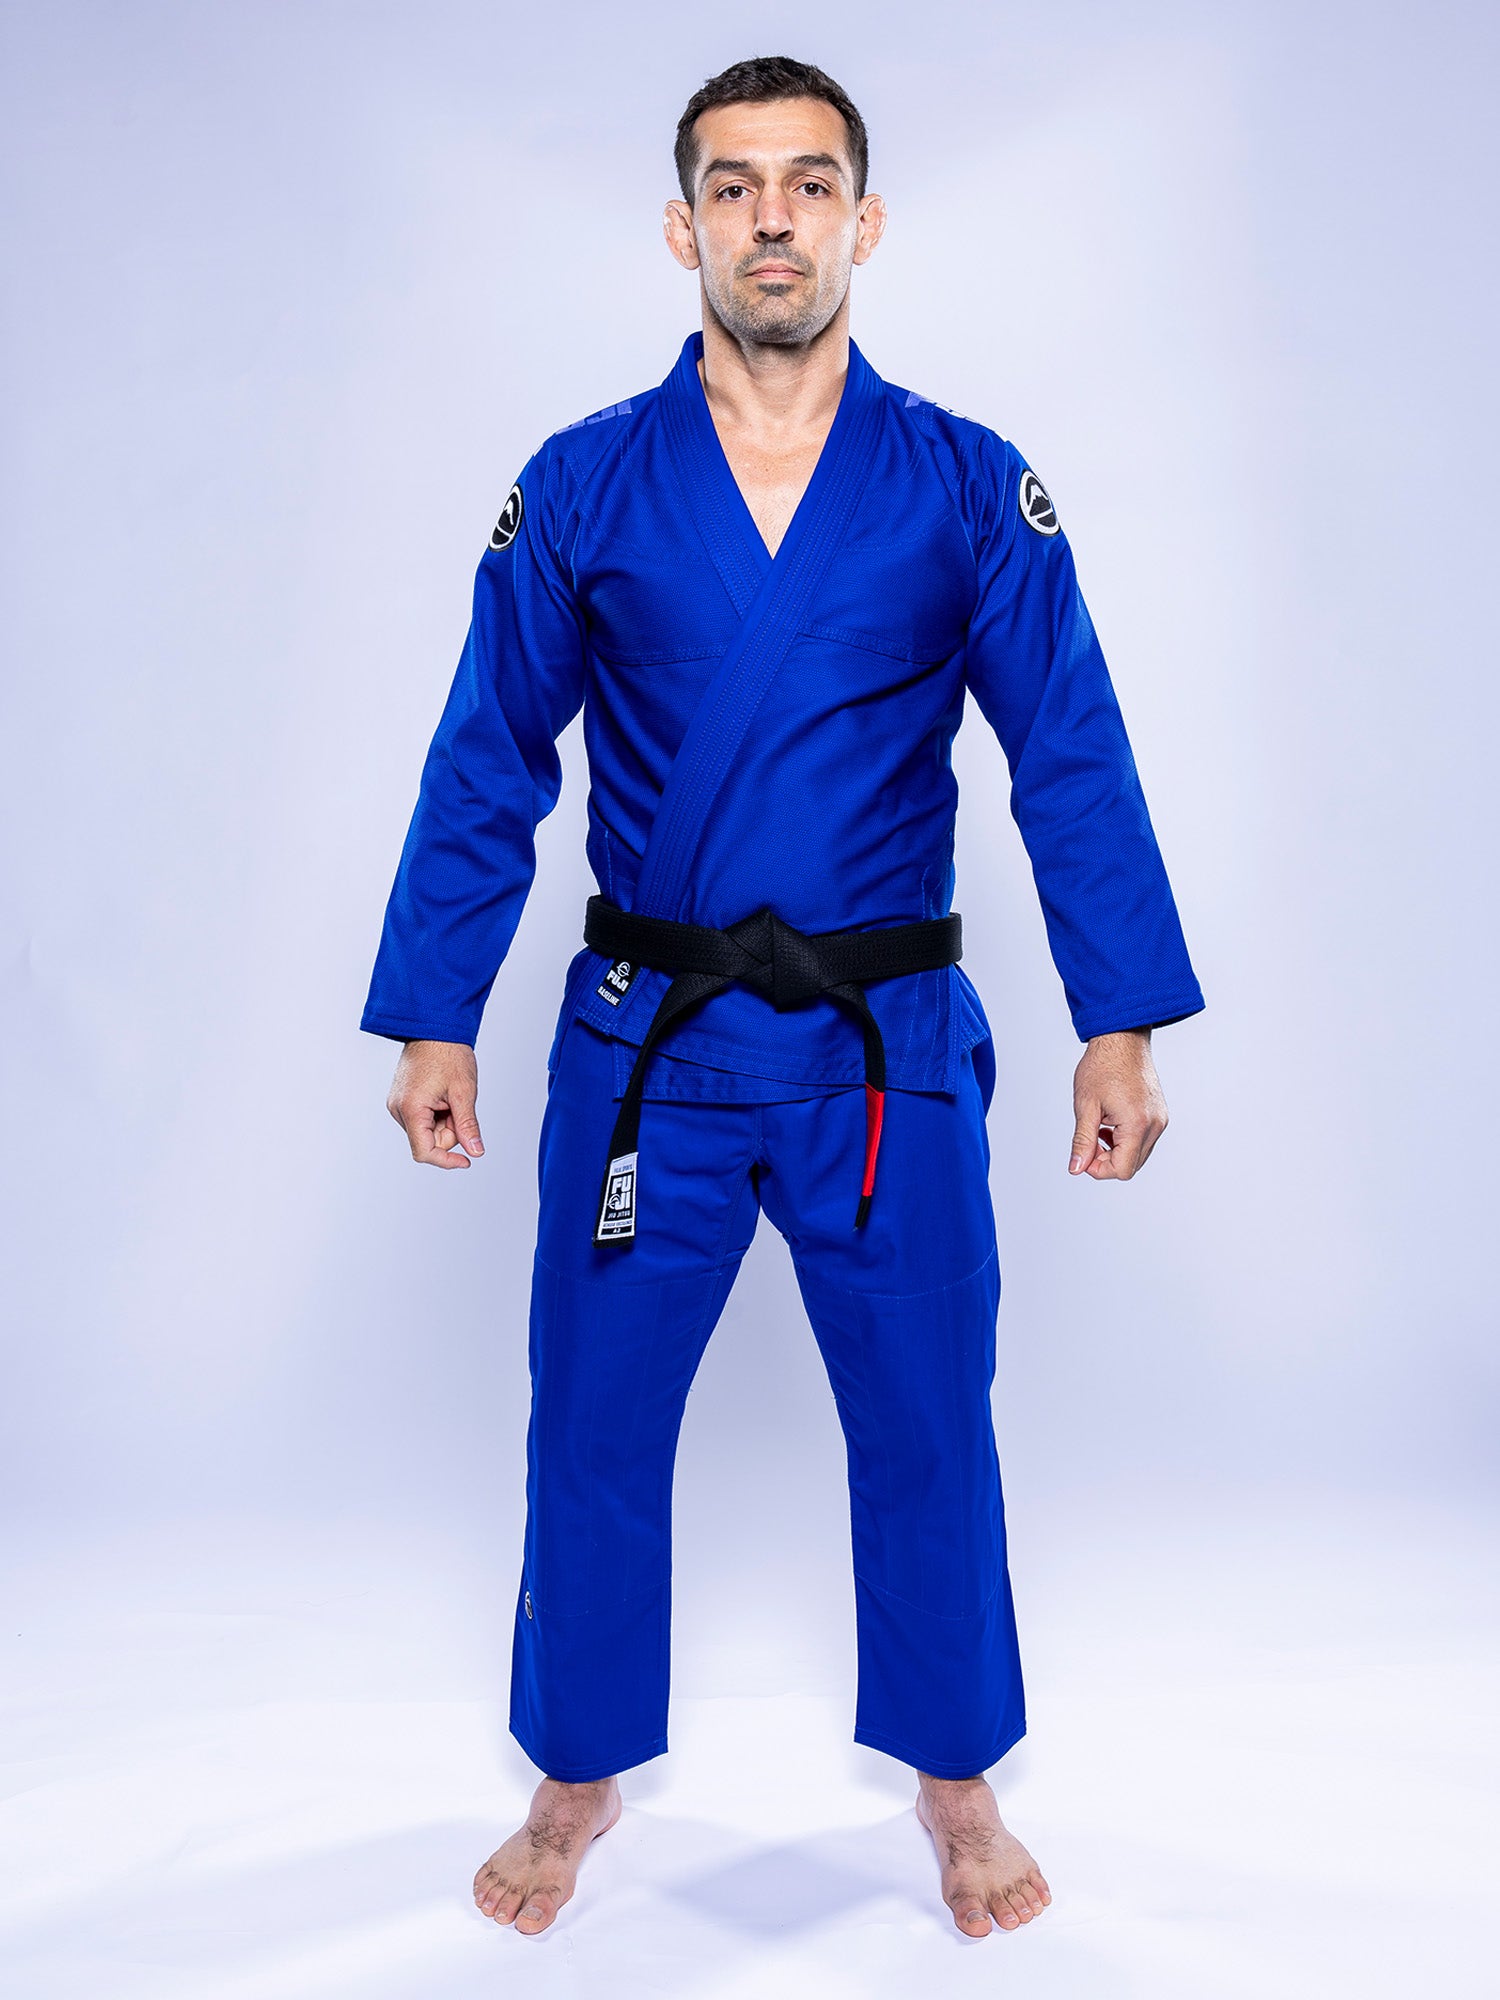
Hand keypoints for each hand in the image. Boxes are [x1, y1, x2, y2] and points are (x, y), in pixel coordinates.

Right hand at [387, 1040, 483, 1168]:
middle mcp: (398, 1109)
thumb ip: (468, 1125)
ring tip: (450, 1095)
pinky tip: (443, 1094)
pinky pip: (423, 1118)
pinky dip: (438, 1113)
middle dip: (450, 1130)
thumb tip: (476, 1151)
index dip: (447, 1160)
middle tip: (460, 1106)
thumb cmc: (448, 1053)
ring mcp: (398, 1104)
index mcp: (410, 1108)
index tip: (466, 1160)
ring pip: (427, 1130)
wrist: (434, 1027)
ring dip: (445, 1121)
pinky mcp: (402, 1099)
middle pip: (429, 1141)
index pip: (424, 1152)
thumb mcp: (464, 1092)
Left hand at [1069, 1029, 1167, 1180]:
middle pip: (1131, 1166)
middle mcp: (1155, 1125)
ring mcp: (1160, 1120)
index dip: (1098, 1169)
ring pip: (1138, 1154)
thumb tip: (1076, 1168)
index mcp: (1138, 1124)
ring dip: (1116, 1149)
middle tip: (1088, 1139)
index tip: (1084, 1153)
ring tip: (1099, 1126)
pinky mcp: (1159, 1114)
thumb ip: (1082, 1140)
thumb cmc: (1102, 1066)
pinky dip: (1125, 1139)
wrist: (1122, 1038)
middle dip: (1107, 1160)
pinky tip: (1110, 1122)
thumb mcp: (1085, 1106)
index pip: (1122, 1169)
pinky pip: (1144, 1140)